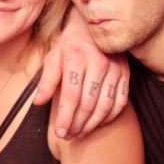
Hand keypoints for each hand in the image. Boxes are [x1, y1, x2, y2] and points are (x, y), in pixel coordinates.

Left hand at [34, 13, 128, 137]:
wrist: (93, 27)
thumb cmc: (69, 46)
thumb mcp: (53, 58)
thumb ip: (46, 81)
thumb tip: (38, 103)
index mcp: (76, 59)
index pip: (71, 95)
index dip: (65, 116)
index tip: (59, 132)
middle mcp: (98, 64)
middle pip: (88, 103)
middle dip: (77, 124)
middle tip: (68, 135)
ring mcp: (115, 69)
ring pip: (106, 105)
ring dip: (93, 124)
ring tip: (80, 133)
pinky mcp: (125, 74)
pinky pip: (120, 102)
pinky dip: (110, 117)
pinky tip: (98, 124)